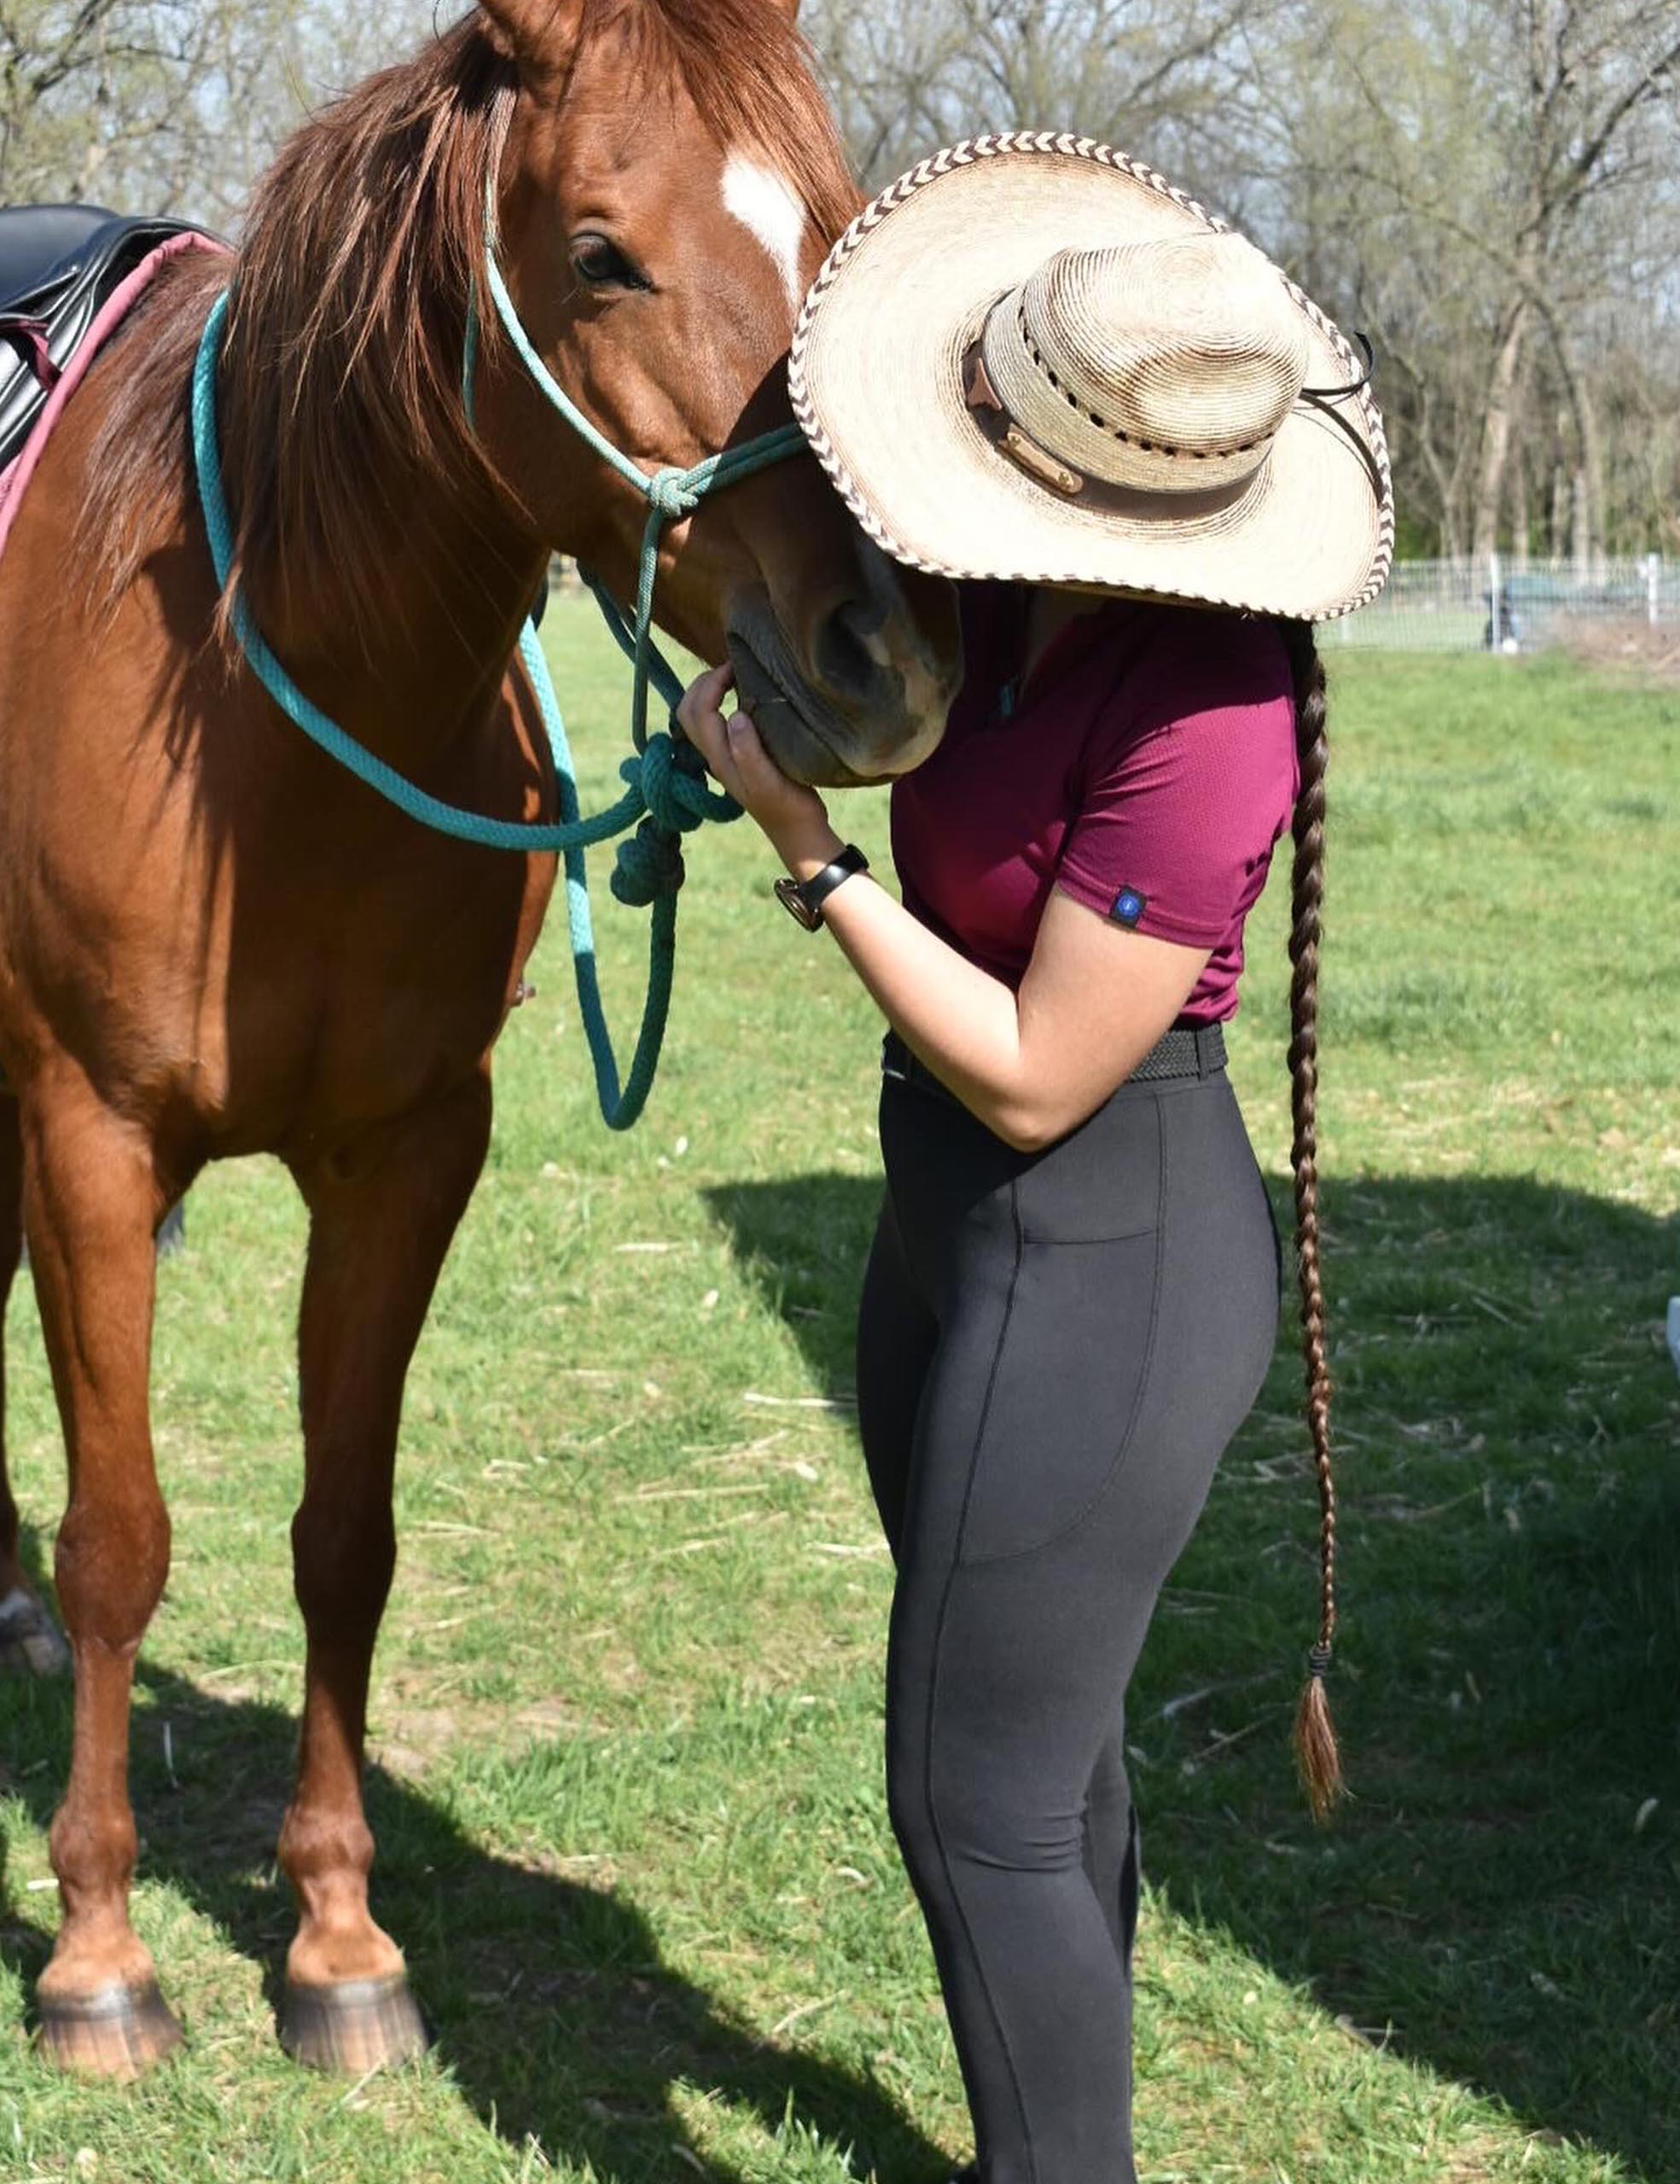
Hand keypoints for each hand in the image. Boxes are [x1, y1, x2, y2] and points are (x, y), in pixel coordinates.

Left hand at [676, 665, 842, 877]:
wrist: (797, 831)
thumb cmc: (788, 805)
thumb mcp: (769, 779)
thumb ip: (749, 750)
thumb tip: (733, 715)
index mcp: (720, 757)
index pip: (699, 710)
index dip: (711, 683)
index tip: (736, 668)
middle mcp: (715, 755)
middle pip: (688, 711)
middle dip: (702, 683)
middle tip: (731, 668)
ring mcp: (724, 757)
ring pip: (697, 718)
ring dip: (707, 692)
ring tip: (734, 677)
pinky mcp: (736, 758)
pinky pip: (715, 724)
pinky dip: (719, 703)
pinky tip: (743, 697)